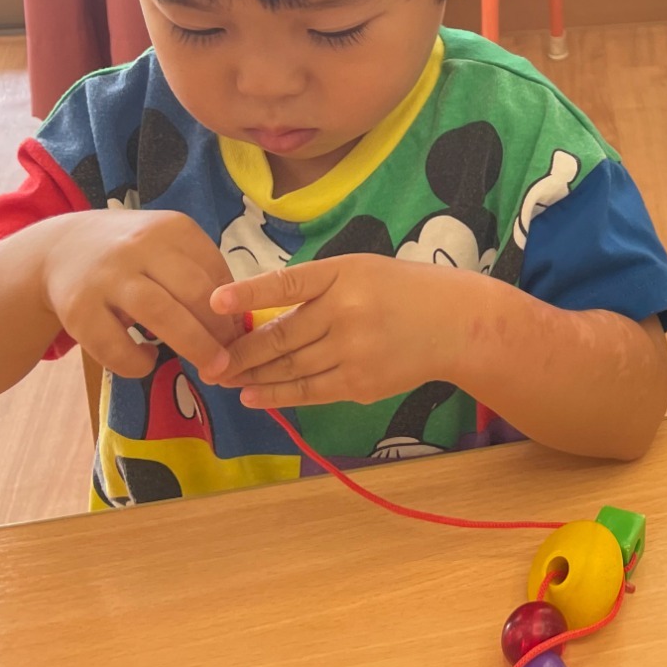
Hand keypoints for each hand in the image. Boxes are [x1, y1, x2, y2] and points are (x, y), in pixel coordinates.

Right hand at [41, 208, 244, 379]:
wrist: (62, 247)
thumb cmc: (133, 253)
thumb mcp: (169, 246)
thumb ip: (202, 273)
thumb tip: (239, 324)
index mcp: (173, 229)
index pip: (216, 272)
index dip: (234, 309)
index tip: (241, 336)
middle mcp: (141, 247)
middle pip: (194, 293)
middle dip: (219, 332)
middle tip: (231, 360)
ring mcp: (107, 276)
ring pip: (160, 315)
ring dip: (192, 346)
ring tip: (208, 368)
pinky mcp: (77, 308)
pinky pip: (114, 345)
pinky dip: (136, 361)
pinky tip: (145, 362)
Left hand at [208, 255, 472, 408]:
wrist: (457, 324)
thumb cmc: (403, 290)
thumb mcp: (363, 271)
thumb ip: (317, 288)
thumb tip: (261, 315)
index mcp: (346, 274)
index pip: (289, 282)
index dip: (250, 292)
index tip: (215, 300)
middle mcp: (347, 312)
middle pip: (281, 336)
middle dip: (239, 352)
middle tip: (208, 360)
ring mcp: (354, 351)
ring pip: (289, 369)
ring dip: (251, 377)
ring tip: (224, 379)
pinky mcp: (360, 383)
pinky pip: (309, 392)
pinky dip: (277, 395)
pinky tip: (254, 395)